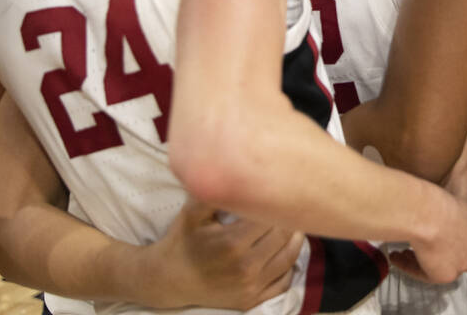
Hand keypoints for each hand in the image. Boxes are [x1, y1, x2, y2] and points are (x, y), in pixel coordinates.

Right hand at [140, 200, 303, 309]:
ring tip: (296, 223)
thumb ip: (214, 192)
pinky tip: (289, 250)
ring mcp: (250, 286)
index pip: (270, 218)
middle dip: (289, 219)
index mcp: (232, 242)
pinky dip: (291, 266)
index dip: (277, 203)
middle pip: (283, 236)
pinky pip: (283, 282)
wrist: (170, 279)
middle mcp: (245, 267)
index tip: (281, 190)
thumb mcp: (192, 212)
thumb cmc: (184, 240)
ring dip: (296, 239)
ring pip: (288, 258)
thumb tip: (231, 166)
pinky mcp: (251, 300)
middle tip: (291, 205)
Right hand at [395, 190, 466, 283]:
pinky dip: (408, 266)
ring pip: (439, 266)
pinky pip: (424, 274)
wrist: (426, 213)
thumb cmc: (432, 200)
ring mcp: (462, 262)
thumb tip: (429, 219)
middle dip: (437, 254)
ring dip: (419, 260)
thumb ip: (443, 215)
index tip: (436, 240)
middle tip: (418, 249)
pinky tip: (395, 257)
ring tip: (401, 253)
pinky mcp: (445, 275)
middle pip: (457, 256)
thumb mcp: (443, 201)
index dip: (452, 242)